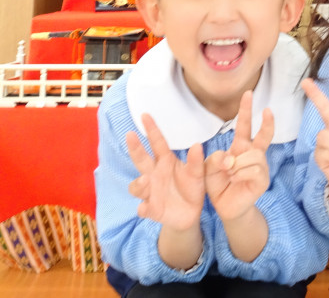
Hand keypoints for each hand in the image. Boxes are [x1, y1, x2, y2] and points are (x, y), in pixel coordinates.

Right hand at [126, 114, 204, 231]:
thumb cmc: (192, 187)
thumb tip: (197, 144)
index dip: (151, 129)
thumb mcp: (198, 173)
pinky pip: (144, 208)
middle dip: (135, 148)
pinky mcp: (152, 209)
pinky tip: (145, 208)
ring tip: (145, 180)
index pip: (157, 142)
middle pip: (141, 159)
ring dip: (139, 183)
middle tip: (130, 135)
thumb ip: (196, 161)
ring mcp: (151, 192)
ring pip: (137, 186)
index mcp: (165, 161)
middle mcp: (154, 174)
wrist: (190, 213)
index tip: (145, 114)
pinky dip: (143, 208)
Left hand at [204, 91, 273, 222]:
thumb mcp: (208, 169)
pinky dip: (240, 174)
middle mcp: (253, 155)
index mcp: (240, 148)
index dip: (246, 110)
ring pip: (253, 155)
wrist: (225, 207)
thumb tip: (231, 158)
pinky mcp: (262, 180)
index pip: (245, 126)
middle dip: (267, 122)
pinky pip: (253, 170)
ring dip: (237, 164)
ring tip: (230, 174)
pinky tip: (235, 180)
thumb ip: (215, 159)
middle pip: (264, 135)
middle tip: (268, 110)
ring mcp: (260, 167)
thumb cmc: (219, 185)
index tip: (248, 94)